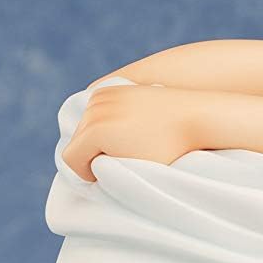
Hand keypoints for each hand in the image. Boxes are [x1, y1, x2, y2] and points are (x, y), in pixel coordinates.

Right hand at [61, 79, 201, 180]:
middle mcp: (95, 108)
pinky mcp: (113, 87)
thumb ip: (103, 171)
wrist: (191, 116)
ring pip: (85, 125)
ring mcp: (104, 94)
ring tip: (124, 145)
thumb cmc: (166, 151)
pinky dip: (104, 123)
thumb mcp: (133, 169)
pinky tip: (124, 130)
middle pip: (76, 140)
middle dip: (91, 155)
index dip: (86, 173)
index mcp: (96, 130)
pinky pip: (96, 112)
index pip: (70, 158)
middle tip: (117, 162)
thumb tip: (87, 174)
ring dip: (97, 139)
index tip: (107, 175)